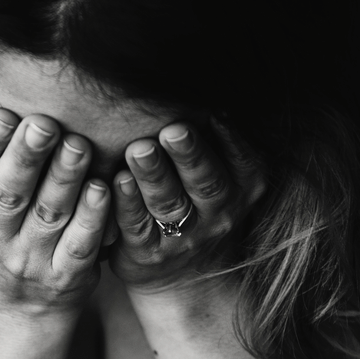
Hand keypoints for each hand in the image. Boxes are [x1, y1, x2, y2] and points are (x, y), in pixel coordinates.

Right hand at [0, 87, 108, 314]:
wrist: (16, 304)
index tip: (3, 114)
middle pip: (10, 192)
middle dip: (27, 157)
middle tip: (46, 123)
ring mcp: (30, 258)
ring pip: (49, 214)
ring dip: (64, 179)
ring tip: (79, 145)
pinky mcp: (66, 275)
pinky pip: (80, 244)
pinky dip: (92, 217)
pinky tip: (102, 189)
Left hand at [109, 116, 265, 295]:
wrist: (186, 277)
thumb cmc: (201, 206)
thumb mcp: (225, 179)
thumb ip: (217, 141)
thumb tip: (197, 82)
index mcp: (243, 188)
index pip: (242, 161)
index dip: (229, 138)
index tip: (215, 111)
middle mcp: (219, 214)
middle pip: (206, 182)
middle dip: (190, 155)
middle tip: (174, 130)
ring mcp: (185, 237)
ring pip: (170, 204)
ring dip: (154, 176)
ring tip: (139, 150)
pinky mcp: (148, 253)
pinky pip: (137, 226)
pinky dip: (126, 204)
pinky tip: (116, 181)